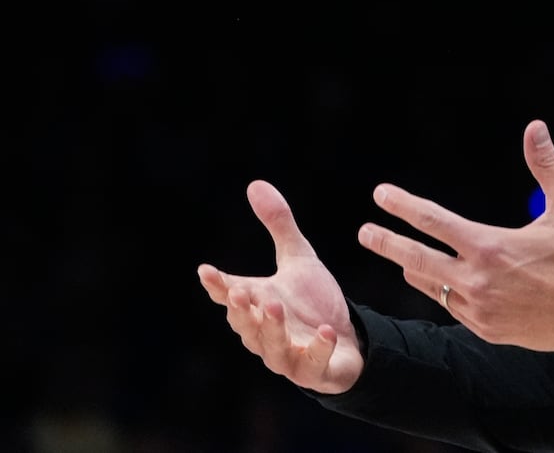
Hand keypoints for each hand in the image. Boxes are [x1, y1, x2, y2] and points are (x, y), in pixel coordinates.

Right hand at [197, 180, 364, 394]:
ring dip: (272, 328)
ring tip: (274, 306)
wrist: (348, 338)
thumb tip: (255, 184)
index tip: (206, 270)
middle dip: (241, 309)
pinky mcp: (313, 369)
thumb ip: (278, 225)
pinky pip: (312, 363)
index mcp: (258, 304)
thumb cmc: (313, 300)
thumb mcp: (299, 258)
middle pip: (245, 324)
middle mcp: (266, 332)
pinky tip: (324, 332)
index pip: (230, 294)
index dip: (217, 284)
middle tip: (239, 291)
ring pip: (271, 347)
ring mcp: (287, 354)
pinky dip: (317, 349)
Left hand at [357, 120, 553, 354]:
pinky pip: (453, 308)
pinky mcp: (488, 330)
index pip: (433, 222)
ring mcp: (480, 310)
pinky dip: (445, 292)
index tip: (381, 195)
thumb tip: (534, 127)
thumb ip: (545, 165)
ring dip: (415, 269)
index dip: (403, 206)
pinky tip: (443, 284)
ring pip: (432, 287)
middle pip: (416, 258)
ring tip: (403, 257)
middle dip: (386, 242)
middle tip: (365, 232)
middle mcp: (478, 281)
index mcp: (491, 247)